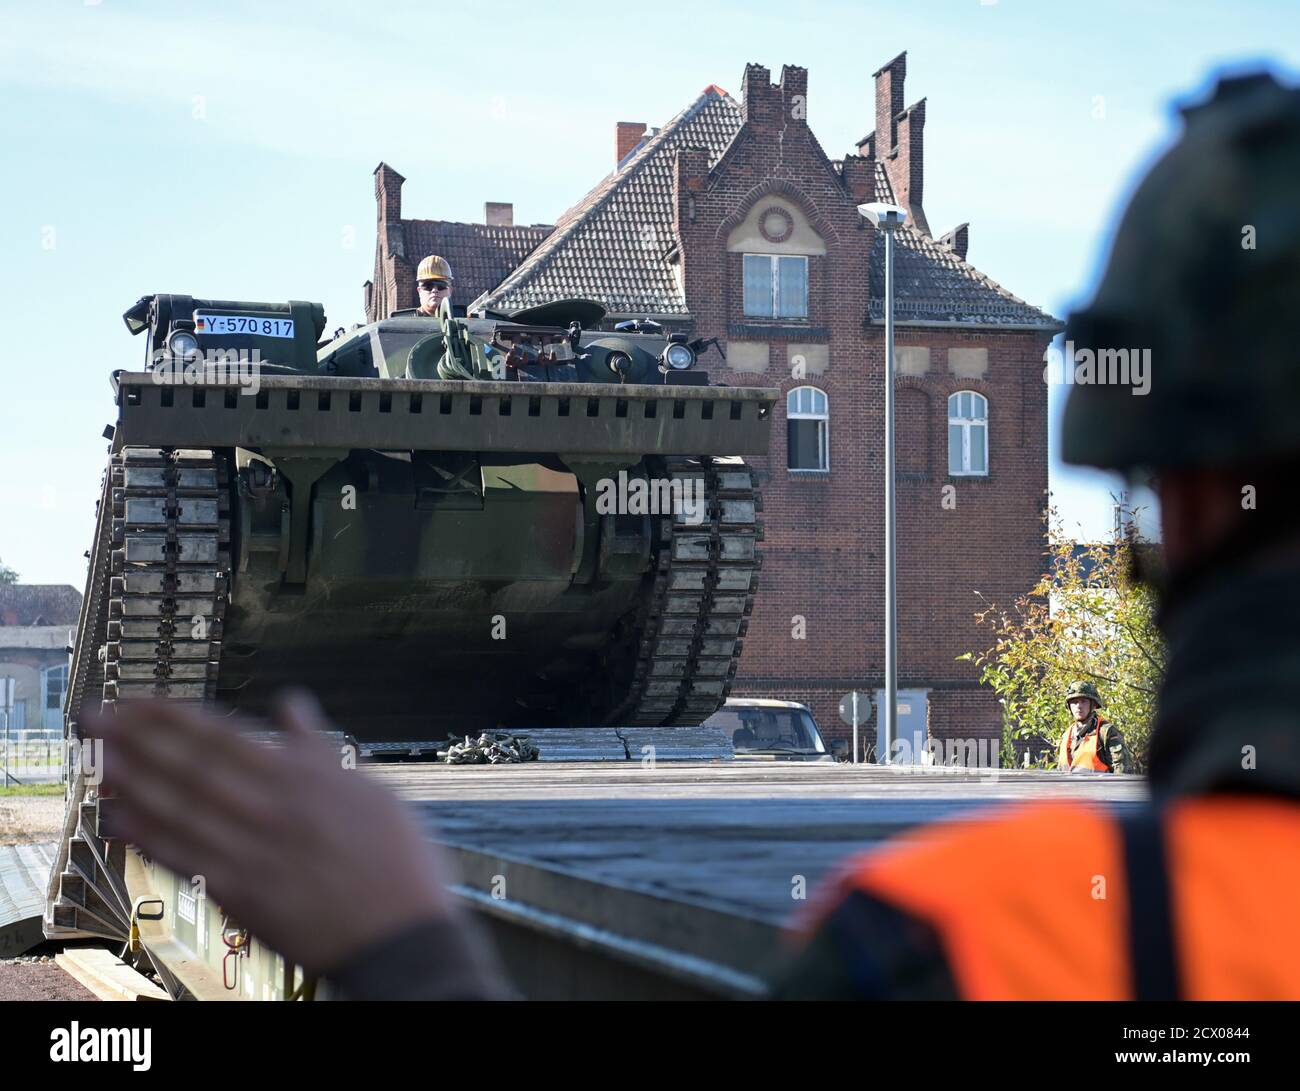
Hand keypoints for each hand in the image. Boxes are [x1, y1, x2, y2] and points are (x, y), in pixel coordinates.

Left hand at [84, 692, 456, 973]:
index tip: (133, 700)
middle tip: (91, 718)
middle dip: (136, 739)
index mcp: (305, 777)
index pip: (223, 737)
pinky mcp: (244, 896)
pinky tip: (120, 820)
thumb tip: (291, 702)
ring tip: (94, 760)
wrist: (403, 935)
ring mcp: (255, 853)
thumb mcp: (368, 789)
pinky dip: (151, 839)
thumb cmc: (395, 859)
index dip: (171, 717)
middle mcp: (272, 809)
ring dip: (132, 783)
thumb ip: (318, 746)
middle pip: (190, 767)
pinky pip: (188, 861)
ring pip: (181, 811)